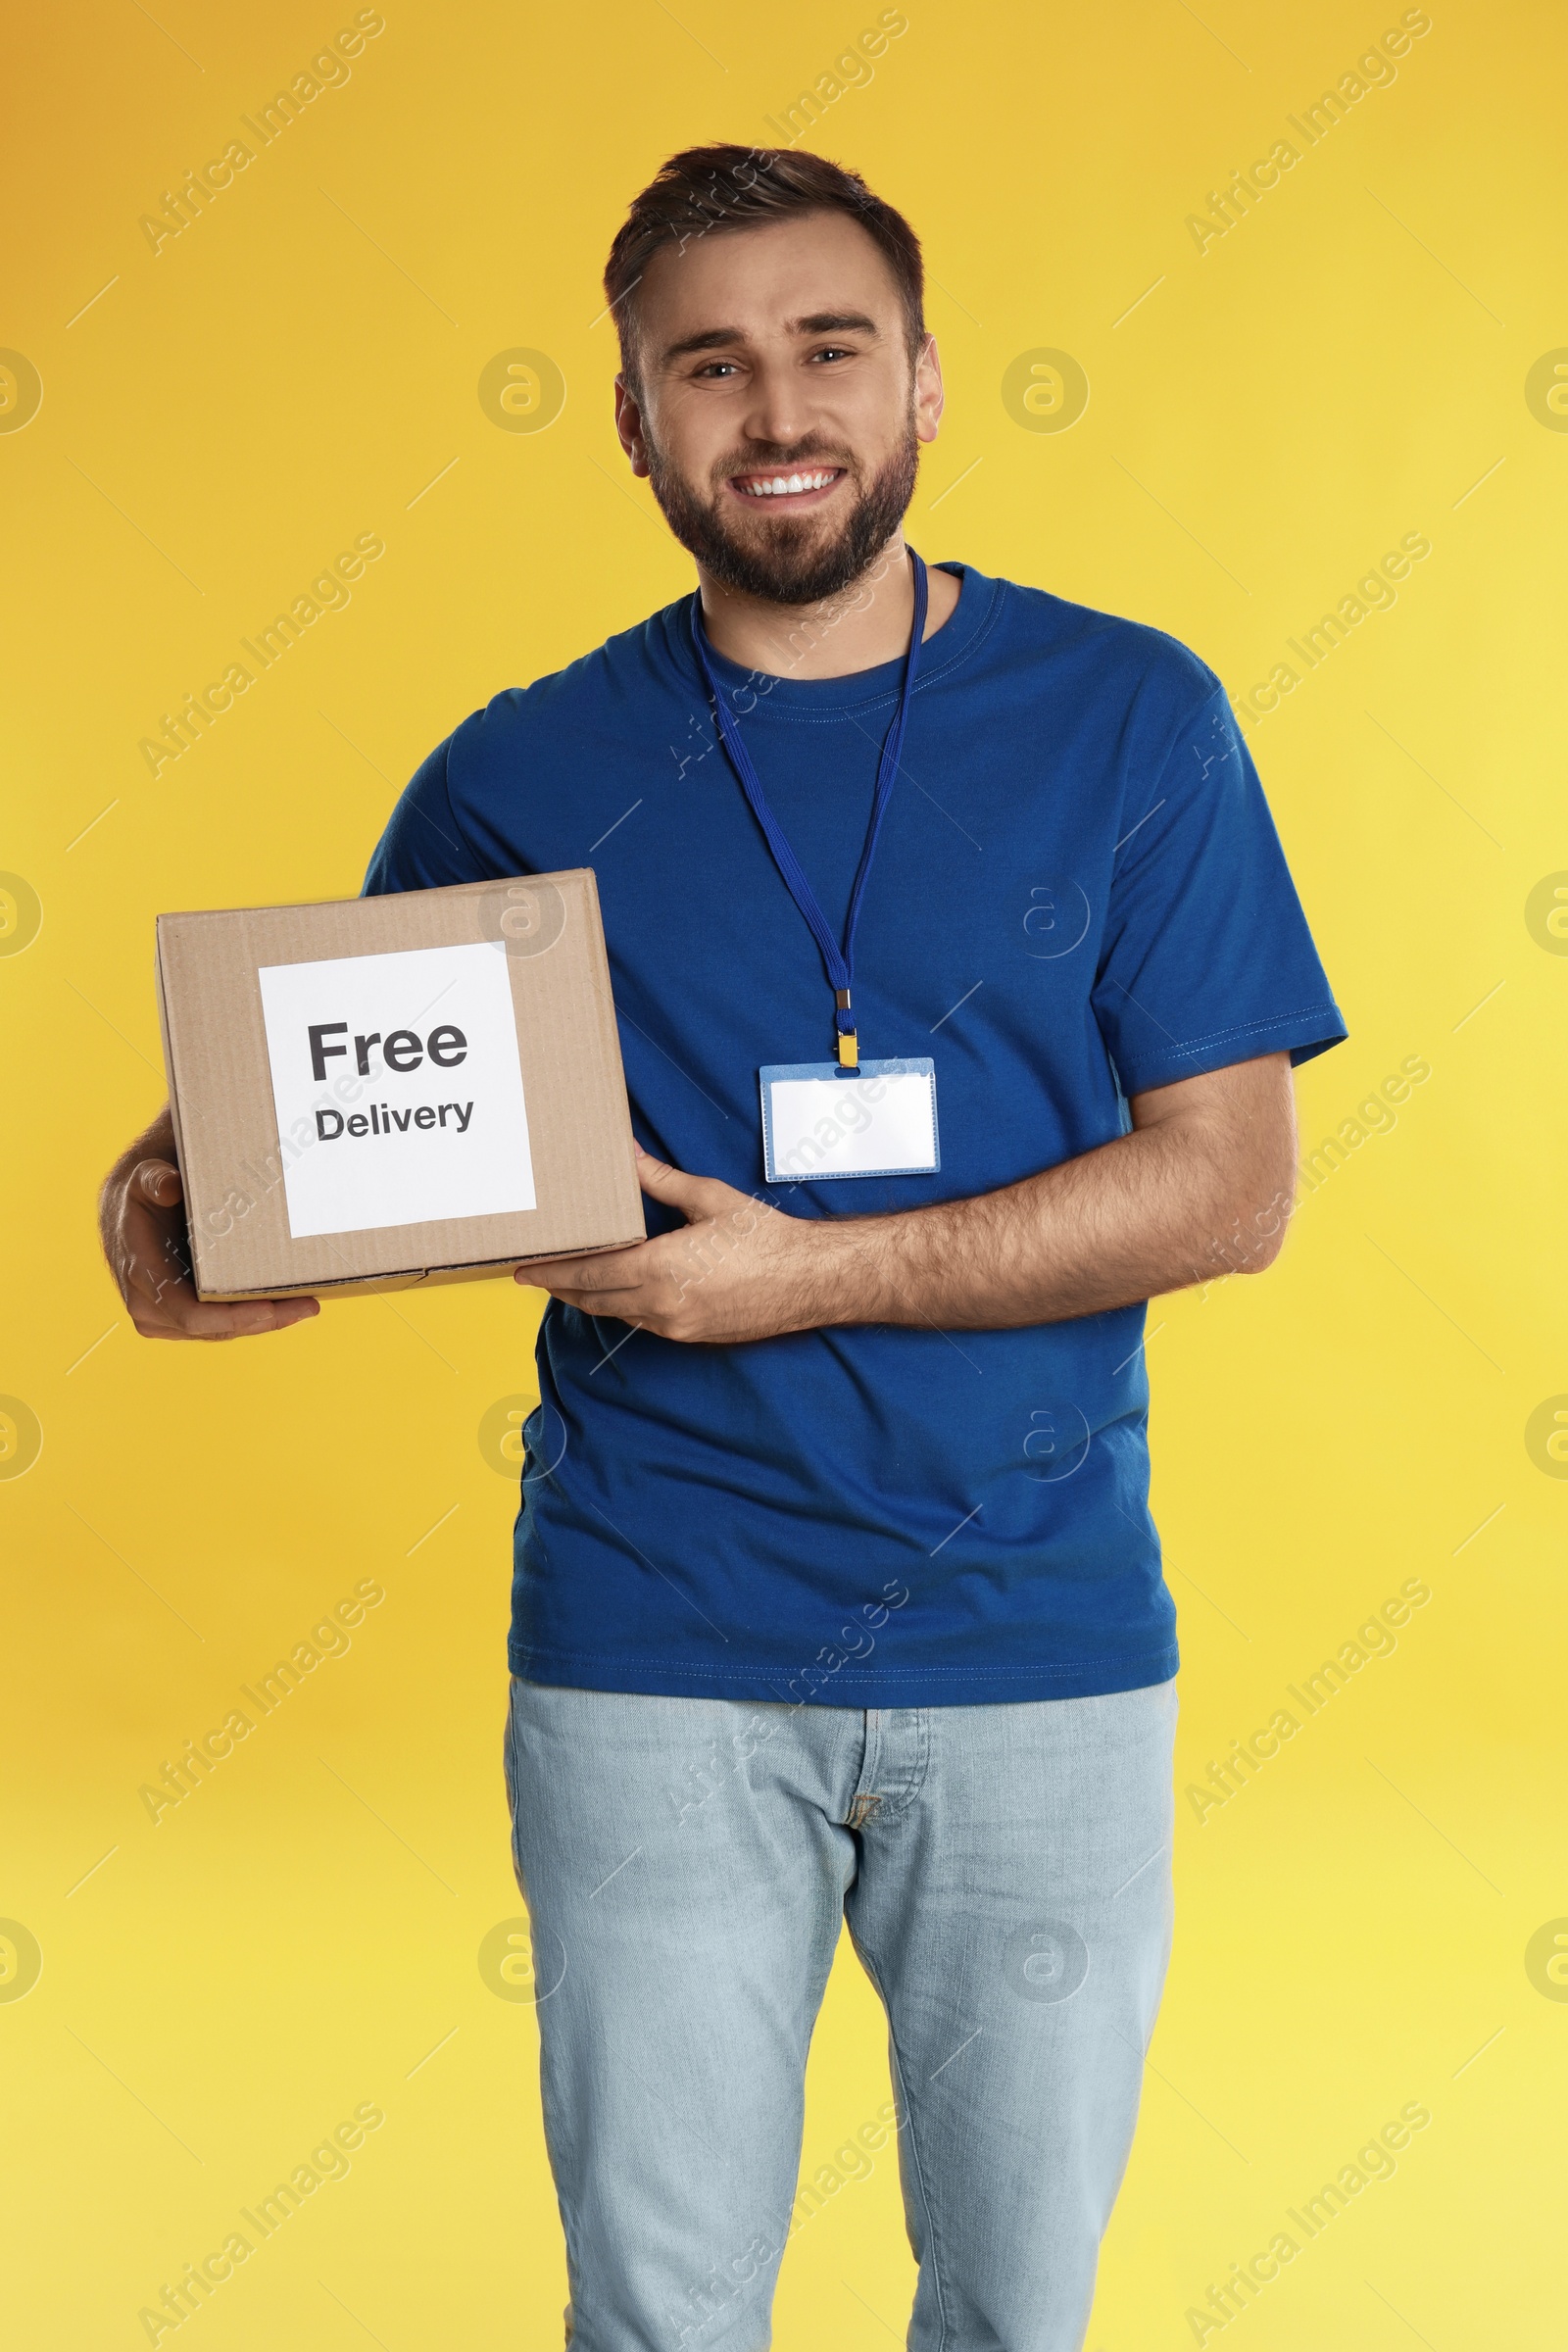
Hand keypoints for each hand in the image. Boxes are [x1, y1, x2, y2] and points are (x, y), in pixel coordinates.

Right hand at [101, 1111, 319, 1340]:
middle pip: (215, 1329)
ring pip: (222, 1332)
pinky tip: (287, 1305)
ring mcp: (165, 1319)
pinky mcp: (180, 1321)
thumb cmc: (142, 1195)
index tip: (269, 1307)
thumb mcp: (143, 1179)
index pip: (188, 1314)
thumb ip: (153, 1180)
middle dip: (262, 1321)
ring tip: (306, 1305)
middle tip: (308, 1304)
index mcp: (142, 1276)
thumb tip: (169, 1186)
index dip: (231, 1317)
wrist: (128, 1213)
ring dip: (265, 1323)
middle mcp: (149, 1306)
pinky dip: (253, 1318)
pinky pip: (221, 1327)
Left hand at [518, 1147, 846, 1343]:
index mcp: (659, 1268)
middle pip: (593, 1299)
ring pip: (615, 1314)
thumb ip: (658, 1180)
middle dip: (560, 1286)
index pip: (588, 1272)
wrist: (809, 1280)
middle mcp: (660, 1304)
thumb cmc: (765, 1237)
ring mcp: (675, 1325)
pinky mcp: (691, 1336)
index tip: (526, 1267)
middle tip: (534, 1275)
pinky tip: (617, 1294)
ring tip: (568, 1283)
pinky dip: (620, 1308)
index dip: (553, 1270)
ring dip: (588, 1299)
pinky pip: (642, 1323)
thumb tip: (624, 1155)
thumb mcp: (708, 1199)